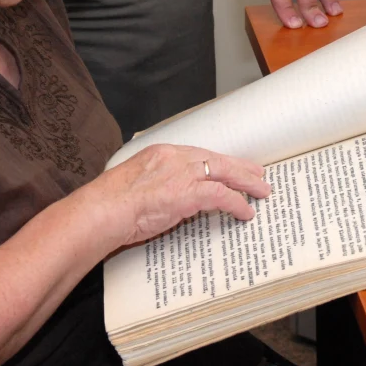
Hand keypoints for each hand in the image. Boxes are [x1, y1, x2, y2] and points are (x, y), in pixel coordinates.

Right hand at [102, 145, 270, 246]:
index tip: (229, 167)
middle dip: (240, 167)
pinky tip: (246, 212)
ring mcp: (183, 174)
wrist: (103, 211)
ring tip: (262, 192)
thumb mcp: (136, 185)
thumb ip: (156, 185)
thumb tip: (169, 199)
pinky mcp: (188, 193)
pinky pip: (222, 195)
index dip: (217, 162)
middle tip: (258, 173)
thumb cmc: (111, 205)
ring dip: (246, 184)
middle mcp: (175, 158)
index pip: (197, 154)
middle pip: (216, 159)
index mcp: (161, 153)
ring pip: (225, 173)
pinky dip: (237, 203)